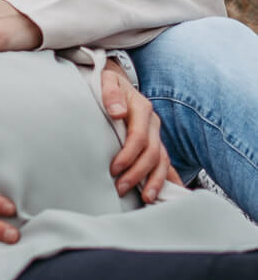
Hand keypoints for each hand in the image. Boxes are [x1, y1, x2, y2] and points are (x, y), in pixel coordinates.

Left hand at [102, 59, 182, 201]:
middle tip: (121, 188)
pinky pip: (166, 163)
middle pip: (152, 153)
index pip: (139, 136)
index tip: (114, 169)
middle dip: (138, 173)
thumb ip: (110, 93)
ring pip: (163, 161)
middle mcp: (153, 123)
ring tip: (147, 198)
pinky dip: (170, 179)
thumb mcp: (106, 81)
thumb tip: (117, 111)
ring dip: (155, 181)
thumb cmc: (109, 85)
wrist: (117, 82)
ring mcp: (157, 134)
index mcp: (142, 108)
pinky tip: (173, 194)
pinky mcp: (156, 143)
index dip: (128, 155)